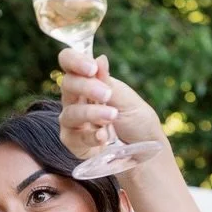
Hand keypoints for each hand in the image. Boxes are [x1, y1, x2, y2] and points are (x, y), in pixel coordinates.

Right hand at [56, 49, 167, 165]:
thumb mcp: (128, 100)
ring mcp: (73, 121)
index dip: (74, 60)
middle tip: (106, 95)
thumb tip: (100, 59)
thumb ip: (109, 83)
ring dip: (91, 113)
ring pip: (70, 112)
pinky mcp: (73, 143)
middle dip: (86, 87)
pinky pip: (74, 137)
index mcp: (89, 81)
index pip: (69, 62)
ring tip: (112, 116)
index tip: (92, 68)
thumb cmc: (137, 123)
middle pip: (67, 84)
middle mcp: (77, 99)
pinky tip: (103, 136)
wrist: (145, 152)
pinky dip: (90, 136)